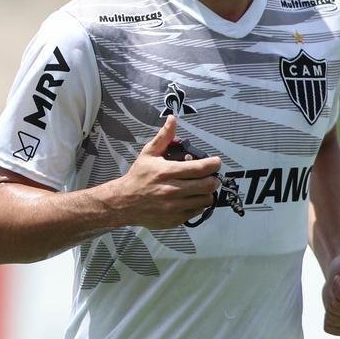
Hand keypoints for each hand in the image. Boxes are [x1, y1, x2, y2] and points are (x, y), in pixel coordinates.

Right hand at [104, 116, 222, 228]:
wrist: (123, 202)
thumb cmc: (138, 177)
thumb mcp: (149, 154)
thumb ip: (164, 137)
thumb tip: (173, 119)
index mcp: (167, 172)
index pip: (200, 168)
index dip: (213, 164)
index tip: (216, 162)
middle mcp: (173, 190)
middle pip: (208, 185)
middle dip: (213, 179)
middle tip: (210, 176)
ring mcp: (175, 206)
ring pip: (206, 199)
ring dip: (207, 192)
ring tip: (200, 187)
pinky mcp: (175, 219)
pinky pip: (197, 211)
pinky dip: (198, 204)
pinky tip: (191, 198)